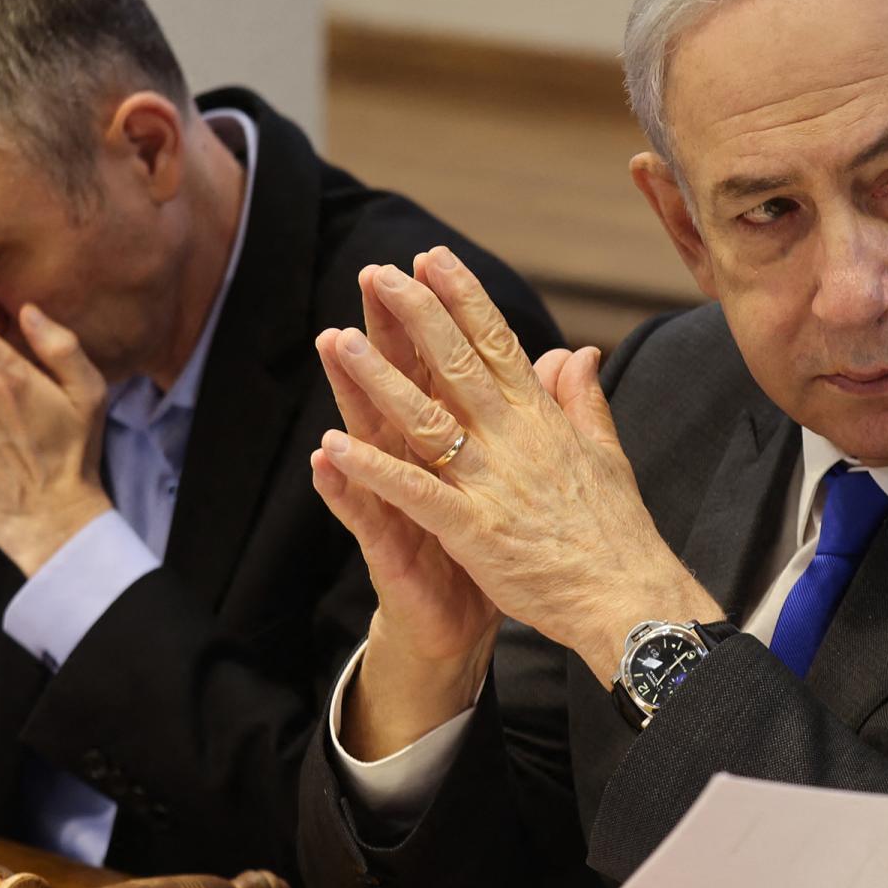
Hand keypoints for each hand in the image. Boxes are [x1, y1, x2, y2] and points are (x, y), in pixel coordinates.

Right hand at [312, 259, 499, 758]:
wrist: (469, 626)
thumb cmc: (497, 549)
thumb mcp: (525, 474)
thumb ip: (538, 412)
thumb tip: (561, 356)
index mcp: (462, 441)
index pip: (449, 367)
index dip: (443, 317)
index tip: (435, 261)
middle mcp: (423, 460)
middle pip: (406, 384)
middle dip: (392, 332)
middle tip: (375, 277)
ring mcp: (400, 501)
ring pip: (373, 437)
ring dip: (353, 393)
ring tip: (333, 345)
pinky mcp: (393, 547)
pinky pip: (367, 512)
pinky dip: (348, 485)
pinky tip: (326, 456)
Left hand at [317, 249, 715, 682]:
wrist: (628, 597)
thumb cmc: (617, 532)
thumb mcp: (606, 453)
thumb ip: (583, 399)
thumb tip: (579, 351)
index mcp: (544, 421)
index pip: (499, 344)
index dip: (463, 299)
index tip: (432, 258)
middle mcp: (516, 440)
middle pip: (459, 364)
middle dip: (417, 315)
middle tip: (380, 273)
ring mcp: (493, 483)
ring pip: (426, 418)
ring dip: (379, 378)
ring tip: (339, 339)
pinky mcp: (473, 530)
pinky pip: (415, 492)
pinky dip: (374, 469)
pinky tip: (334, 446)